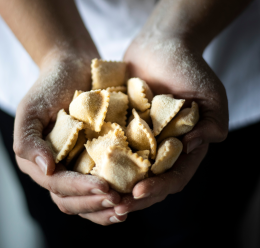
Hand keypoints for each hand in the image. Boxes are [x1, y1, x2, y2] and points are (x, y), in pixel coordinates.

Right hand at [13, 52, 125, 224]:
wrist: (73, 67)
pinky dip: (113, 195)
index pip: (58, 185)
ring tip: (125, 207)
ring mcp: (76, 167)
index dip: (79, 189)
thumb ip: (27, 140)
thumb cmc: (50, 86)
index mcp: (39, 162)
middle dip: (94, 203)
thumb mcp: (31, 109)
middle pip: (71, 200)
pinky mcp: (94, 160)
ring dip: (105, 208)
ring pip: (87, 200)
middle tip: (119, 202)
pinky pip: (102, 184)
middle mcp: (57, 170)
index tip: (104, 187)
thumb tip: (46, 169)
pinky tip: (130, 197)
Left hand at [114, 35, 227, 215]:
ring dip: (115, 186)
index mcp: (183, 148)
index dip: (157, 188)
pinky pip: (111, 149)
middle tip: (114, 206)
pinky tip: (86, 172)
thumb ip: (212, 122)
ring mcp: (140, 141)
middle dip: (133, 197)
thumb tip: (196, 144)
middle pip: (149, 181)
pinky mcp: (122, 129)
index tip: (137, 193)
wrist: (162, 44)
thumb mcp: (210, 94)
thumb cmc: (189, 67)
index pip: (173, 177)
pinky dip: (102, 162)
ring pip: (128, 171)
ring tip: (98, 196)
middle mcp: (161, 149)